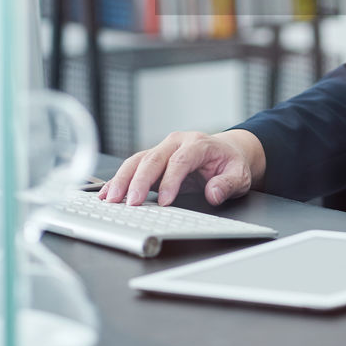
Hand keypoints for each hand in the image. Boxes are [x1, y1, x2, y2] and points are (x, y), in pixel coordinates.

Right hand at [99, 129, 265, 206]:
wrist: (227, 151)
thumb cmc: (230, 163)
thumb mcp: (238, 175)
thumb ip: (227, 184)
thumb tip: (213, 194)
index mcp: (198, 144)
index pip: (180, 160)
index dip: (170, 181)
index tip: (165, 202)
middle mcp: (176, 142)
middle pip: (153, 158)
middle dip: (139, 181)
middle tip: (129, 202)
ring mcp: (162, 149)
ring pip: (138, 161)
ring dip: (122, 180)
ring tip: (110, 199)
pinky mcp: (153, 159)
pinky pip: (133, 167)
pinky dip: (119, 180)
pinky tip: (106, 193)